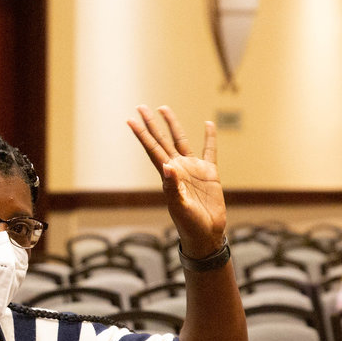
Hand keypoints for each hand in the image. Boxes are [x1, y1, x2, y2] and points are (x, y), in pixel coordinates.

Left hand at [128, 106, 225, 256]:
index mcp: (168, 174)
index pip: (152, 149)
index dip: (142, 134)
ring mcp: (192, 169)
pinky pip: (209, 151)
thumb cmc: (189, 223)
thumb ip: (173, 187)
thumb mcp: (179, 206)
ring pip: (181, 140)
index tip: (131, 120)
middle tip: (141, 106)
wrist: (205, 233)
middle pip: (162, 140)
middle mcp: (177, 167)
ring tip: (164, 109)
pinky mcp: (209, 173)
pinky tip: (209, 124)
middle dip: (151, 124)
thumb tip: (168, 166)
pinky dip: (210, 138)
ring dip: (173, 125)